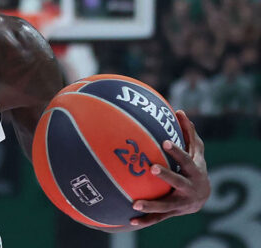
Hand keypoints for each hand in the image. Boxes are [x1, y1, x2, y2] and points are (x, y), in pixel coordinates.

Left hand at [130, 110, 210, 226]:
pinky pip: (157, 218)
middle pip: (178, 182)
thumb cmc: (195, 168)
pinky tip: (130, 221)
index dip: (178, 152)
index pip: (186, 160)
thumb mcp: (196, 152)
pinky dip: (145, 220)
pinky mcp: (171, 213)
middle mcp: (189, 189)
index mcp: (194, 172)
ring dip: (152, 205)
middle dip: (167, 175)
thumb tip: (179, 110)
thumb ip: (189, 133)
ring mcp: (180, 203)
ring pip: (166, 205)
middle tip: (152, 168)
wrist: (201, 198)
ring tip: (135, 204)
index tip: (165, 142)